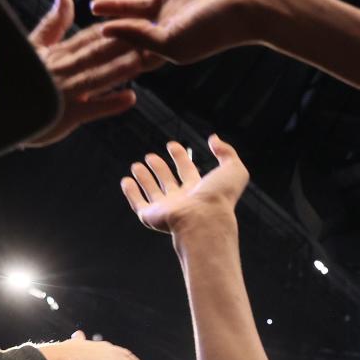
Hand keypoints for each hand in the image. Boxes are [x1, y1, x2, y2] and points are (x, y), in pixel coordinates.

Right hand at [25, 0, 161, 146]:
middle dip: (125, 43)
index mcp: (58, 54)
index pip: (89, 37)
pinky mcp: (67, 114)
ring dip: (121, 68)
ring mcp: (66, 92)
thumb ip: (53, 24)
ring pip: (98, 76)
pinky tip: (131, 97)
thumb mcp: (35, 48)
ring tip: (145, 60)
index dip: (113, 27)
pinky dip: (110, 103)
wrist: (3, 114)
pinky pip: (92, 108)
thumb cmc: (20, 80)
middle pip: (98, 53)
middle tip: (152, 34)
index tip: (138, 18)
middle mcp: (64, 69)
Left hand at [92, 0, 290, 63]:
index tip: (91, 61)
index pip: (135, 52)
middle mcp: (171, 25)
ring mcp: (174, 0)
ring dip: (116, 4)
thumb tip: (106, 30)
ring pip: (137, 4)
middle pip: (133, 29)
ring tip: (93, 5)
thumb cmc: (218, 27)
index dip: (114, 56)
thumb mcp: (174, 40)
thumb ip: (138, 37)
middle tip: (86, 34)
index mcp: (171, 46)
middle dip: (111, 31)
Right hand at [120, 135, 249, 233]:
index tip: (172, 144)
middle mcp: (183, 200)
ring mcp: (167, 209)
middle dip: (160, 168)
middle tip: (151, 156)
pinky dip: (131, 193)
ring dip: (144, 179)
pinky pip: (139, 204)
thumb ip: (227, 152)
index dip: (181, 157)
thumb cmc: (220, 197)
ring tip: (136, 165)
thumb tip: (214, 139)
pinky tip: (126, 181)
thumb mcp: (233, 170)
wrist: (204, 220)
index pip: (188, 171)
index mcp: (200, 190)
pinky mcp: (152, 217)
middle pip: (169, 182)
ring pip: (153, 192)